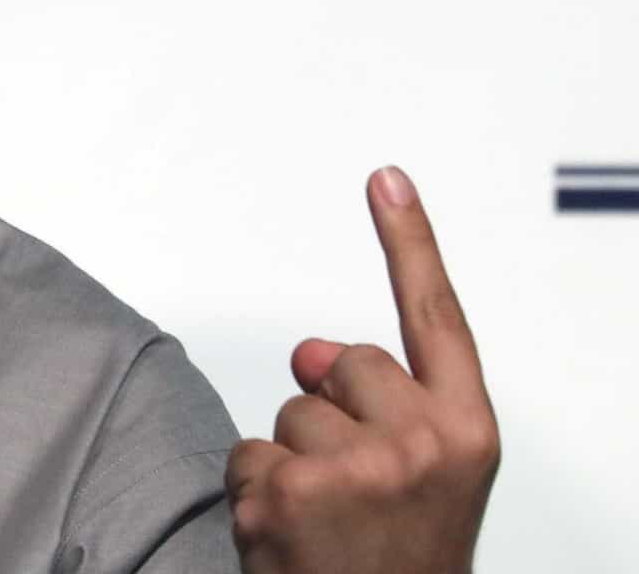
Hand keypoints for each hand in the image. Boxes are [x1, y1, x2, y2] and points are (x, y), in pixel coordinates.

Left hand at [226, 166, 500, 572]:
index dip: (410, 242)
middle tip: (356, 491)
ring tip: (327, 523)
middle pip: (338, 362)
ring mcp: (355, 466)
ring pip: (287, 412)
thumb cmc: (398, 559)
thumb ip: (385, 403)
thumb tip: (309, 349)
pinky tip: (289, 536)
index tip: (385, 178)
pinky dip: (256, 493)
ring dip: (292, 462)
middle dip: (331, 410)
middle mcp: (421, 443)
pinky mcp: (288, 489)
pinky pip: (247, 454)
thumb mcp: (422, 479)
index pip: (435, 318)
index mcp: (466, 434)